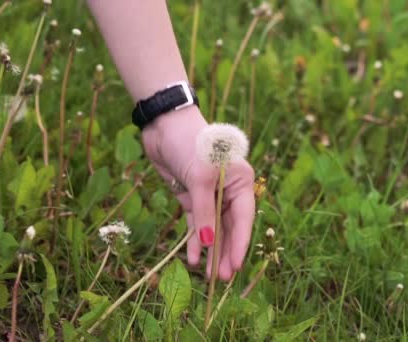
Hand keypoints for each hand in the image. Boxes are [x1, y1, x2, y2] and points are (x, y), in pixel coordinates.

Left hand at [141, 106, 254, 280]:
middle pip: (229, 227)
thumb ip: (203, 213)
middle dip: (225, 252)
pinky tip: (194, 258)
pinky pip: (195, 223)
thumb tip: (207, 243)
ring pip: (212, 229)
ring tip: (209, 275)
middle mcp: (228, 189)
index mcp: (240, 181)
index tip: (236, 266)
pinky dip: (194, 239)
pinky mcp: (190, 196)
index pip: (243, 218)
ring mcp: (208, 194)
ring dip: (210, 250)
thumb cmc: (190, 144)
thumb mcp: (198, 179)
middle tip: (223, 278)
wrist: (164, 125)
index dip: (240, 243)